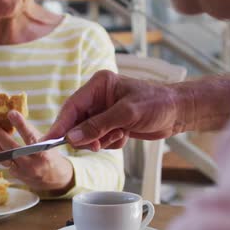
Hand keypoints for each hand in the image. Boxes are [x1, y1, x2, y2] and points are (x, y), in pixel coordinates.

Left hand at [0, 110, 73, 192]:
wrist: (53, 178)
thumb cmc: (49, 155)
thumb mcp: (46, 142)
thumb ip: (31, 132)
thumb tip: (13, 116)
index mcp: (43, 153)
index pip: (31, 137)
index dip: (21, 125)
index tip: (11, 113)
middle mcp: (33, 164)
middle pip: (12, 149)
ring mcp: (22, 171)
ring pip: (3, 157)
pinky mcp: (15, 175)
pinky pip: (2, 161)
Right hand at [45, 70, 184, 150]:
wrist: (180, 112)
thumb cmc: (157, 104)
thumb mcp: (126, 114)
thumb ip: (98, 125)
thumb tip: (72, 137)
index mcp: (99, 85)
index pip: (72, 107)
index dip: (60, 124)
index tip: (49, 140)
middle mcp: (98, 97)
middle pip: (76, 122)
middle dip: (86, 136)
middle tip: (97, 143)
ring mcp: (104, 112)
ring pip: (87, 134)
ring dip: (101, 140)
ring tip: (119, 135)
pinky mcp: (111, 124)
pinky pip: (100, 139)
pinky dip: (111, 142)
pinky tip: (125, 136)